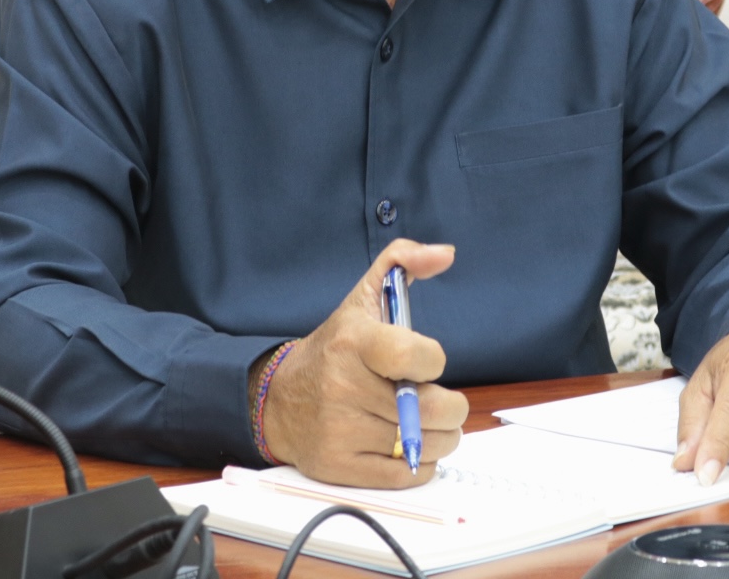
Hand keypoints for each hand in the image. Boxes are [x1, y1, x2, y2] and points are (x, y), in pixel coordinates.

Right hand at [258, 239, 469, 487]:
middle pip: (432, 409)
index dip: (433, 361)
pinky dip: (419, 463)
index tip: (424, 361)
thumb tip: (445, 253)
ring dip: (440, 437)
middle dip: (449, 406)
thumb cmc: (335, 348)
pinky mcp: (339, 466)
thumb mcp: (363, 297)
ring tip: (426, 423)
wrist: (279, 398)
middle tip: (439, 400)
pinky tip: (408, 445)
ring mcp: (340, 430)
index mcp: (354, 342)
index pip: (417, 357)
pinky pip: (405, 475)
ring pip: (425, 444)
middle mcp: (344, 386)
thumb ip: (403, 261)